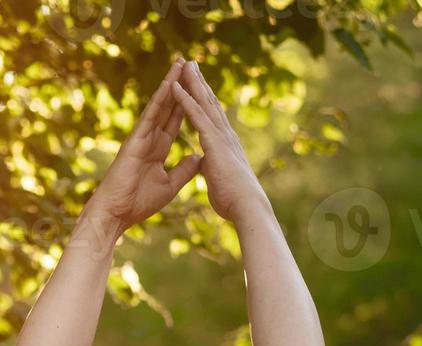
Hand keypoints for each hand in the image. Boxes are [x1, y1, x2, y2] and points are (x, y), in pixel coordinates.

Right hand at [80, 58, 203, 237]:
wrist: (116, 214)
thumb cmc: (137, 204)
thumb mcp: (169, 186)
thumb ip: (184, 170)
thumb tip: (200, 157)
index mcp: (157, 149)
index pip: (175, 121)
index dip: (186, 103)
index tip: (197, 87)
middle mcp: (149, 138)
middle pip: (168, 107)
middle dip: (180, 86)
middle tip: (190, 63)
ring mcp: (141, 137)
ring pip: (160, 105)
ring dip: (171, 83)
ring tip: (181, 63)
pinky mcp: (135, 139)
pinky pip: (150, 115)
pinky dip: (160, 98)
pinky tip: (169, 83)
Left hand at [170, 59, 268, 222]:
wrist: (246, 206)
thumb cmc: (233, 198)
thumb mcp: (217, 177)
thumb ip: (210, 165)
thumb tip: (205, 161)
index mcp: (224, 143)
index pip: (211, 117)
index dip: (203, 100)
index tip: (197, 85)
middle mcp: (224, 134)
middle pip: (209, 103)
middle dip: (200, 82)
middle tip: (191, 64)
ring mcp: (220, 135)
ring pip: (203, 102)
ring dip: (193, 82)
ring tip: (184, 64)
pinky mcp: (213, 140)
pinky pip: (196, 115)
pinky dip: (185, 99)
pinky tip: (175, 86)